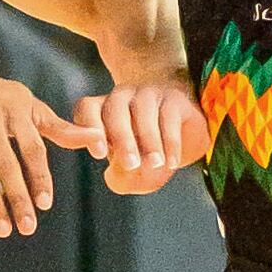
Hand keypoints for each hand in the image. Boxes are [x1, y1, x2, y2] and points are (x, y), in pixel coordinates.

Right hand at [0, 58, 101, 236]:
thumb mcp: (29, 108)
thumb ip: (60, 129)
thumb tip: (97, 141)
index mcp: (17, 107)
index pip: (32, 148)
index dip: (39, 177)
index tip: (45, 205)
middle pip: (7, 163)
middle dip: (18, 198)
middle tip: (28, 228)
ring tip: (3, 230)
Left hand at [74, 79, 207, 195]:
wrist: (184, 141)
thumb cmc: (144, 158)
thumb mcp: (129, 175)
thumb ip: (119, 177)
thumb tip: (123, 169)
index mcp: (101, 111)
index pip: (87, 108)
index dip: (90, 127)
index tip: (100, 155)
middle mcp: (122, 97)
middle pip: (115, 110)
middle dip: (122, 139)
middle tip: (131, 165)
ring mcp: (148, 94)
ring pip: (144, 110)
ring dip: (148, 140)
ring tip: (154, 164)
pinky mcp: (175, 98)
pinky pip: (170, 116)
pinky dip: (170, 142)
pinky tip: (172, 163)